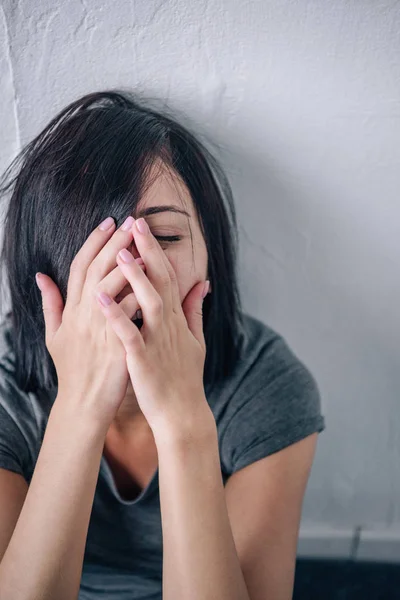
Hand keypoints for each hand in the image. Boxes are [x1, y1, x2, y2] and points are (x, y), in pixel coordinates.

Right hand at [36, 216, 146, 431]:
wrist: (83, 404)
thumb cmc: (72, 369)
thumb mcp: (54, 335)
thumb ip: (50, 304)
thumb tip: (40, 276)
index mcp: (71, 310)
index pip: (79, 266)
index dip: (93, 242)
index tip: (109, 221)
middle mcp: (82, 315)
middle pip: (97, 269)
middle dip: (114, 242)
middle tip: (131, 221)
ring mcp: (98, 329)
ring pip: (110, 286)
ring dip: (127, 262)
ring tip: (143, 243)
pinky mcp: (115, 344)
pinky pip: (127, 314)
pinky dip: (137, 295)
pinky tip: (152, 281)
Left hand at [95, 217, 211, 437]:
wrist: (182, 414)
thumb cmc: (185, 378)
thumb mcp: (196, 340)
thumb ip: (195, 309)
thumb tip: (203, 283)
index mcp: (175, 319)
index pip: (166, 277)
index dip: (154, 251)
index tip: (142, 226)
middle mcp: (168, 326)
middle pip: (160, 281)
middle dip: (148, 251)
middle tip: (135, 223)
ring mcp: (158, 342)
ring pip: (149, 303)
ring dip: (135, 277)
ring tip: (121, 253)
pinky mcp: (144, 361)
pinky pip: (130, 335)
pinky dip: (116, 316)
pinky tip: (99, 300)